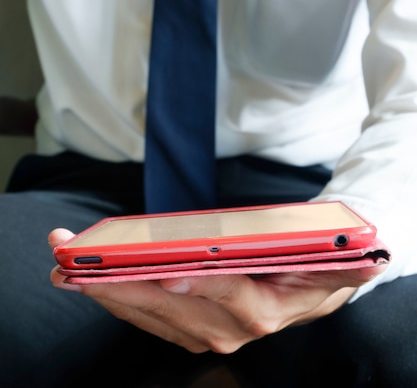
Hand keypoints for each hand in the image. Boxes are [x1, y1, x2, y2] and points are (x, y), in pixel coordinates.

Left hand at [49, 228, 385, 353]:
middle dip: (116, 282)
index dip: (191, 283)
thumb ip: (318, 261)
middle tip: (71, 259)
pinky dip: (115, 297)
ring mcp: (206, 332)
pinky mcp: (189, 327)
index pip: (225, 295)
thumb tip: (316, 255)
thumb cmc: (310, 266)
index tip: (157, 269)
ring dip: (103, 290)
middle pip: (167, 305)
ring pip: (147, 313)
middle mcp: (230, 328)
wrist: (311, 289)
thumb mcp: (320, 260)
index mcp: (263, 307)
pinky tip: (89, 282)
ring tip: (65, 266)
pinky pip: (147, 316)